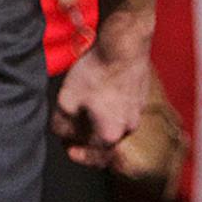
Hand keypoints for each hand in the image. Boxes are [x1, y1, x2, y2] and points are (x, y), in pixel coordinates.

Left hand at [53, 40, 150, 167]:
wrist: (124, 47)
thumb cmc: (97, 73)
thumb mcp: (67, 100)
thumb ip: (61, 123)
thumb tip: (61, 131)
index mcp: (112, 133)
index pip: (94, 155)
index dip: (78, 154)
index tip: (68, 148)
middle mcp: (129, 126)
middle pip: (106, 139)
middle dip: (88, 135)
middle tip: (73, 127)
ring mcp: (138, 109)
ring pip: (116, 122)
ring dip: (100, 119)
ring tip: (85, 106)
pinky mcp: (141, 93)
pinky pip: (124, 107)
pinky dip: (111, 105)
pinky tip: (99, 91)